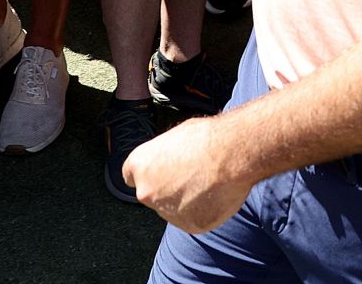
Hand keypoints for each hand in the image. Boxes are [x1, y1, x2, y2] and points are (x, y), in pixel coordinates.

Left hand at [121, 116, 252, 232]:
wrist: (232, 155)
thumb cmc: (206, 138)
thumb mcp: (176, 136)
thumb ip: (163, 156)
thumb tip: (170, 160)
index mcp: (139, 166)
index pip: (130, 177)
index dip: (148, 174)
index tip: (159, 172)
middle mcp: (147, 192)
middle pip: (152, 194)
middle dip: (167, 189)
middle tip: (190, 176)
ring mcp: (167, 212)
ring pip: (173, 209)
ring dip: (185, 201)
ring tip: (207, 183)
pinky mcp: (189, 225)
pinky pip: (193, 219)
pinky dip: (203, 211)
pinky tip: (215, 194)